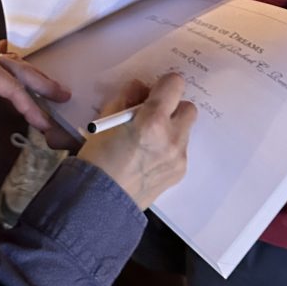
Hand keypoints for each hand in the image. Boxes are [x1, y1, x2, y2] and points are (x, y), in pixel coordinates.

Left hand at [0, 21, 68, 129]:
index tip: (44, 124)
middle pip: (19, 71)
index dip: (28, 105)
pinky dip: (17, 77)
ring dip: (33, 80)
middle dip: (42, 84)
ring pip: (12, 69)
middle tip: (65, 97)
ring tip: (52, 91)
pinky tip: (18, 82)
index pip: (9, 86)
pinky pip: (2, 70)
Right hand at [78, 73, 195, 210]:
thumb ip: (127, 97)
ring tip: (149, 140)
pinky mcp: (180, 172)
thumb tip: (142, 87)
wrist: (100, 200)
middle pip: (188, 107)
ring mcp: (179, 157)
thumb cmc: (98, 157)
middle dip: (173, 107)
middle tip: (153, 115)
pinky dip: (169, 148)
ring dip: (172, 128)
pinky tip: (149, 157)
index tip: (153, 92)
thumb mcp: (106, 118)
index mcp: (153, 120)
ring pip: (185, 130)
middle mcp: (172, 138)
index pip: (175, 84)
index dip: (164, 85)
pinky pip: (180, 150)